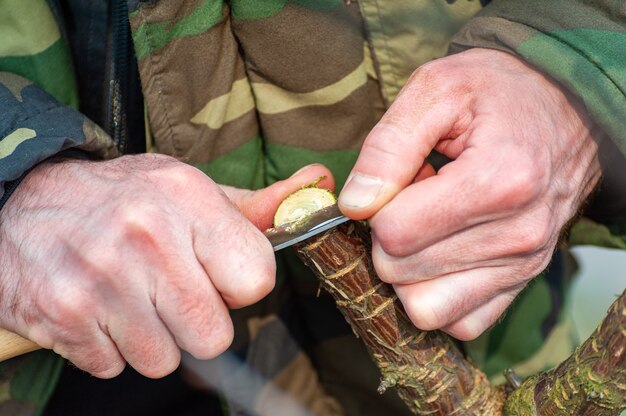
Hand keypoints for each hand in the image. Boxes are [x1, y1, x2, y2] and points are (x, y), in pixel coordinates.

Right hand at [0, 154, 332, 377]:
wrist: (24, 201)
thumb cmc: (122, 197)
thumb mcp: (187, 187)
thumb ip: (256, 204)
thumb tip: (318, 186)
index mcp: (188, 200)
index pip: (257, 279)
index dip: (240, 286)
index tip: (216, 275)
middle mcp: (147, 236)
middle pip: (214, 334)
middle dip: (198, 323)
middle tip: (170, 292)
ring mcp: (102, 279)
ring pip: (164, 359)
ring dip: (152, 338)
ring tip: (131, 297)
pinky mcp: (64, 314)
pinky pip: (115, 366)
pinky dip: (110, 347)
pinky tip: (99, 308)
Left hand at [338, 48, 601, 339]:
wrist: (566, 111)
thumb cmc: (499, 94)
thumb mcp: (436, 90)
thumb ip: (387, 146)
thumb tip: (354, 206)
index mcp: (498, 181)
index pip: (395, 234)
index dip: (377, 208)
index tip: (397, 180)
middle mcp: (518, 235)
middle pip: (402, 273)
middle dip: (389, 237)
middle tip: (415, 197)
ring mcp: (523, 266)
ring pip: (425, 309)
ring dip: (410, 271)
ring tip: (430, 224)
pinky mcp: (522, 283)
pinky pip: (460, 323)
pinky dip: (437, 294)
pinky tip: (444, 252)